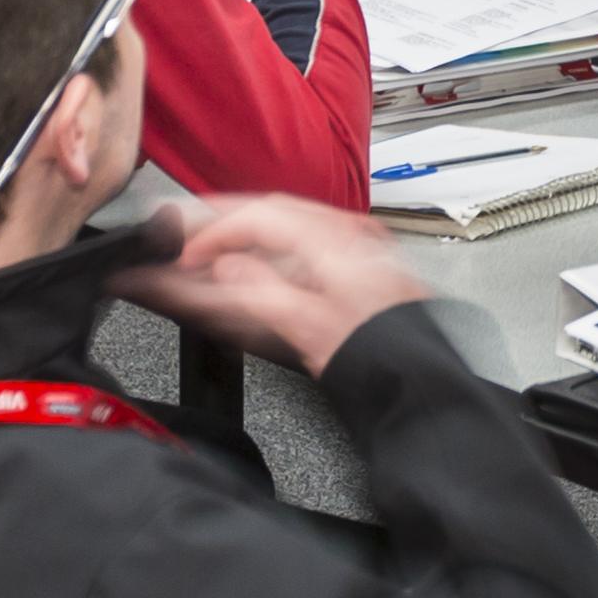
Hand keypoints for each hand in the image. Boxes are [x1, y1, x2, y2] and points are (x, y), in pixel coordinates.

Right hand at [110, 193, 426, 376]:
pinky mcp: (355, 274)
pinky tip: (242, 271)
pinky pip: (299, 252)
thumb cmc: (378, 355)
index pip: (259, 216)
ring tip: (199, 250)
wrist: (419, 382)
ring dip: (238, 238)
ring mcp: (353, 252)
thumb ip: (259, 289)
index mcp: (332, 239)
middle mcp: (345, 236)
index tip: (183, 256)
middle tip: (178, 233)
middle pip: (269, 215)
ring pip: (283, 231)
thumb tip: (224, 265)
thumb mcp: (308, 326)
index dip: (213, 233)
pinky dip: (263, 258)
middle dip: (220, 223)